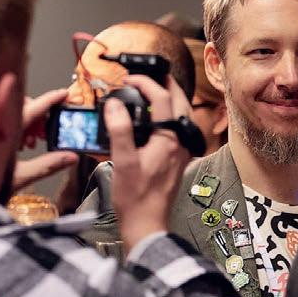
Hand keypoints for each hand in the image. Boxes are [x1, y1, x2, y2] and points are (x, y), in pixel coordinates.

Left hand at [12, 88, 77, 191]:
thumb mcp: (19, 177)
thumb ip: (46, 165)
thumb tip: (70, 157)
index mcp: (3, 131)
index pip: (31, 109)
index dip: (50, 100)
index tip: (63, 94)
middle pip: (20, 106)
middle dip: (38, 115)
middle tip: (45, 133)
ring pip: (10, 111)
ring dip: (26, 123)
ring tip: (31, 143)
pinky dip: (13, 127)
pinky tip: (17, 144)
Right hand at [106, 75, 191, 250]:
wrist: (146, 223)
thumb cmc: (136, 198)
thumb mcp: (122, 161)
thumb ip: (120, 129)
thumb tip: (114, 104)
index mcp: (170, 140)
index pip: (162, 99)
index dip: (146, 83)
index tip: (129, 79)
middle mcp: (181, 143)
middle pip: (180, 102)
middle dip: (166, 84)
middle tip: (150, 73)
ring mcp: (182, 151)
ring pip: (183, 114)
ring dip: (170, 98)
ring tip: (153, 89)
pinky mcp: (178, 159)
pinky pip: (179, 128)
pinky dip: (170, 115)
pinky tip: (156, 117)